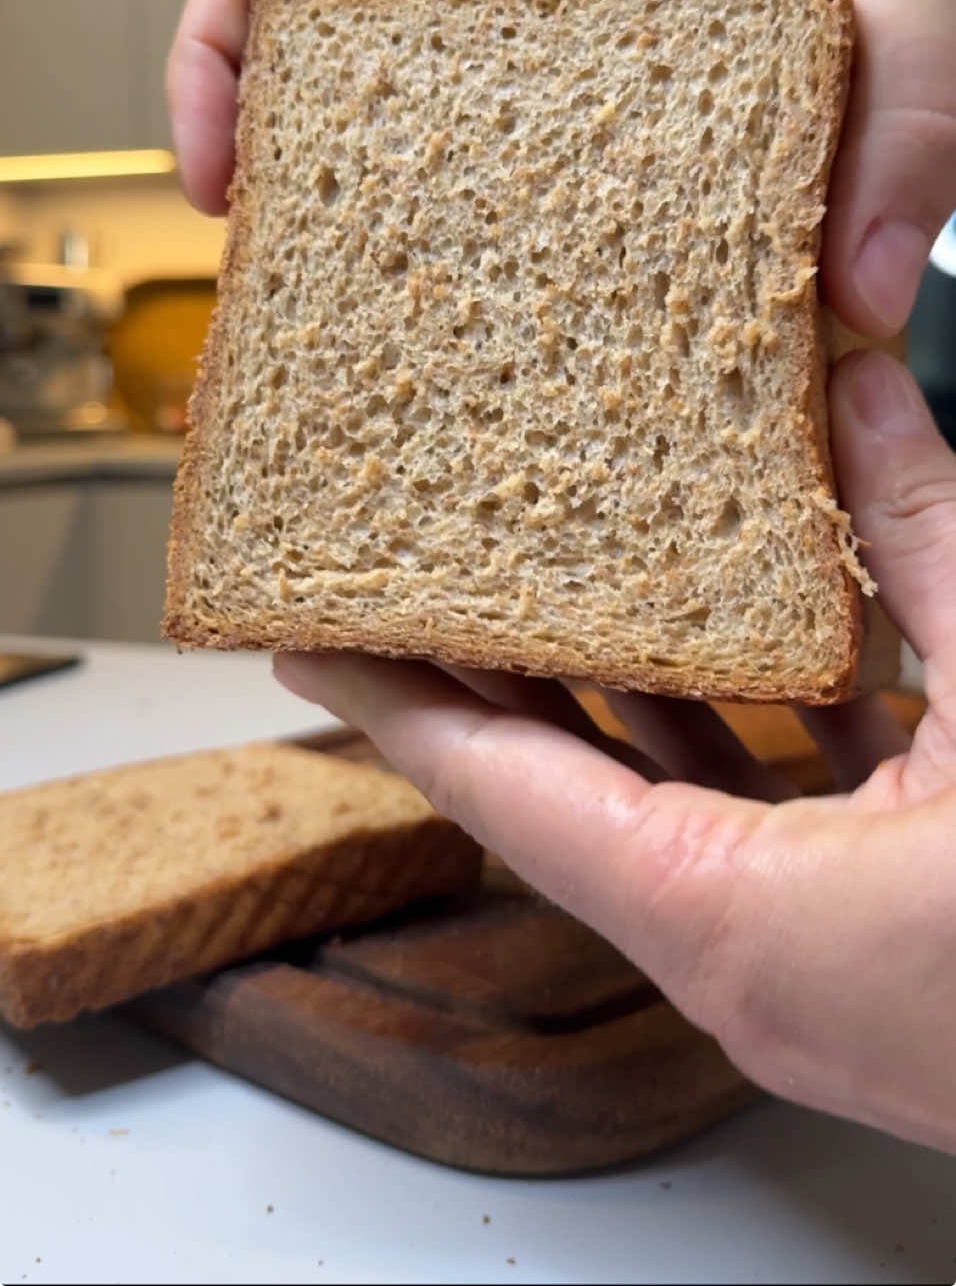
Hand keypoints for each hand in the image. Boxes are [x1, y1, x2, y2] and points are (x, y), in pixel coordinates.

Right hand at [167, 0, 955, 335]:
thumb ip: (904, 121)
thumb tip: (856, 294)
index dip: (220, 42)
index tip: (216, 173)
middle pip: (336, 25)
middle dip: (297, 148)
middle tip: (299, 279)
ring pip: (414, 73)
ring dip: (383, 179)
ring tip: (385, 304)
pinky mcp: (611, 24)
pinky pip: (505, 98)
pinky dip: (481, 179)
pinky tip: (515, 271)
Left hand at [276, 349, 955, 1153]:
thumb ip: (925, 530)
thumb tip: (862, 386)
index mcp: (740, 924)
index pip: (505, 792)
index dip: (397, 701)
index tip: (311, 635)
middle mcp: (745, 966)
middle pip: (564, 797)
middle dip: (494, 677)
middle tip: (420, 573)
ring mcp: (800, 974)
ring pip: (657, 812)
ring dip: (610, 701)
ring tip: (547, 583)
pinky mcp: (860, 960)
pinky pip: (747, 832)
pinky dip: (721, 739)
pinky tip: (720, 651)